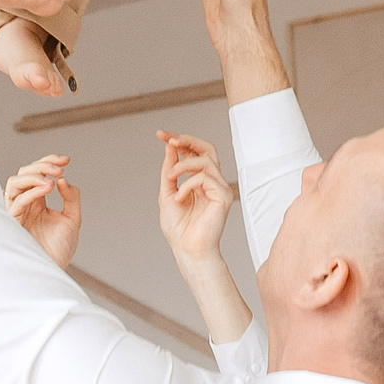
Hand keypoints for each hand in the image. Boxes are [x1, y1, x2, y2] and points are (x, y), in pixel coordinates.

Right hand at [4, 154, 80, 267]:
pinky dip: (33, 191)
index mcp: (38, 201)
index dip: (49, 162)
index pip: (38, 174)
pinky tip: (48, 189)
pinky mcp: (13, 222)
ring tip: (52, 180)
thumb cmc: (60, 249)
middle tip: (60, 168)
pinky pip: (18, 201)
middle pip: (24, 173)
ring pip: (15, 183)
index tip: (66, 160)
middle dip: (42, 166)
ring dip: (33, 176)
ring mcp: (18, 212)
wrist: (53, 271)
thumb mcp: (73, 219)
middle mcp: (26, 204)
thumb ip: (71, 198)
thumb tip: (62, 179)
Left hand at [156, 132, 232, 260]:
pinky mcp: (223, 196)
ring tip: (170, 178)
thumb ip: (170, 170)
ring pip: (205, 161)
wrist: (187, 249)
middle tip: (170, 140)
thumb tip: (170, 147)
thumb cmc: (178, 228)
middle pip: (207, 148)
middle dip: (188, 140)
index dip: (178, 140)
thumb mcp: (167, 193)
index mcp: (198, 180)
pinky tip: (179, 198)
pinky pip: (205, 178)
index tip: (160, 134)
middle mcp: (211, 181)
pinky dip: (187, 185)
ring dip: (183, 165)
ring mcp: (219, 188)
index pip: (193, 152)